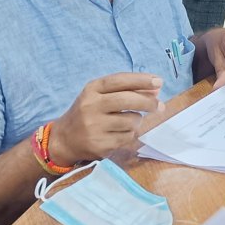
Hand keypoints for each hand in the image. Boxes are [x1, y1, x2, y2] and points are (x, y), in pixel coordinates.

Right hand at [49, 74, 163, 165]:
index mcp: (92, 89)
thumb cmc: (89, 112)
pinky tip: (117, 133)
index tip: (159, 81)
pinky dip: (128, 134)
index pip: (120, 80)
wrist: (65, 139)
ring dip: (136, 121)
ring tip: (126, 122)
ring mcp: (94, 127)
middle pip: (128, 100)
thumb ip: (127, 90)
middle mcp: (91, 106)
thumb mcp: (102, 95)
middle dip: (148, 102)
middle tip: (159, 105)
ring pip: (131, 121)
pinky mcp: (99, 145)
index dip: (141, 80)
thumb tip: (156, 89)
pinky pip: (127, 137)